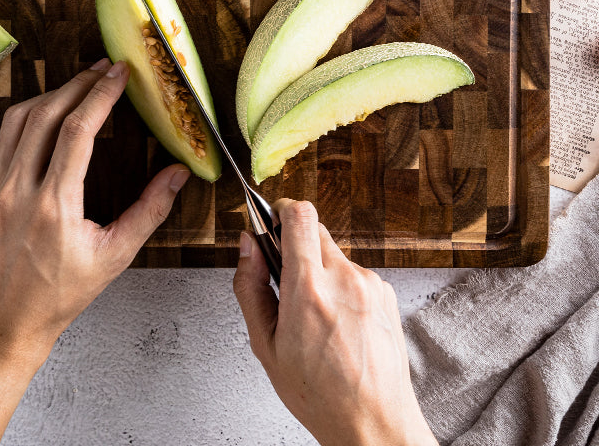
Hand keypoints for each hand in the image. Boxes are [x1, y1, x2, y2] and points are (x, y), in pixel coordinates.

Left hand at [0, 58, 189, 445]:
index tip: (119, 73)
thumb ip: (150, 211)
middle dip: (80, 83)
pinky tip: (51, 109)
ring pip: (21, 118)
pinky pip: (7, 135)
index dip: (101, 95)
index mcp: (55, 206)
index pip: (78, 131)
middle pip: (48, 114)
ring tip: (82, 83)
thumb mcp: (115, 257)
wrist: (3, 321)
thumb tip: (178, 173)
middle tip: (106, 69)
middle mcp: (20, 189)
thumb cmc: (61, 295)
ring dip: (54, 93)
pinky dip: (31, 112)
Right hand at [233, 199, 437, 445]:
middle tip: (286, 281)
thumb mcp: (265, 345)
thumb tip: (248, 245)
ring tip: (315, 316)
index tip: (271, 222)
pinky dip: (340, 287)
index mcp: (309, 291)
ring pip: (333, 253)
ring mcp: (370, 284)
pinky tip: (338, 323)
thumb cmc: (319, 394)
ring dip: (318, 270)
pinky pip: (353, 273)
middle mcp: (344, 279)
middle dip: (295, 246)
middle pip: (314, 229)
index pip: (299, 215)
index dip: (280, 209)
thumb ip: (250, 286)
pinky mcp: (386, 293)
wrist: (375, 424)